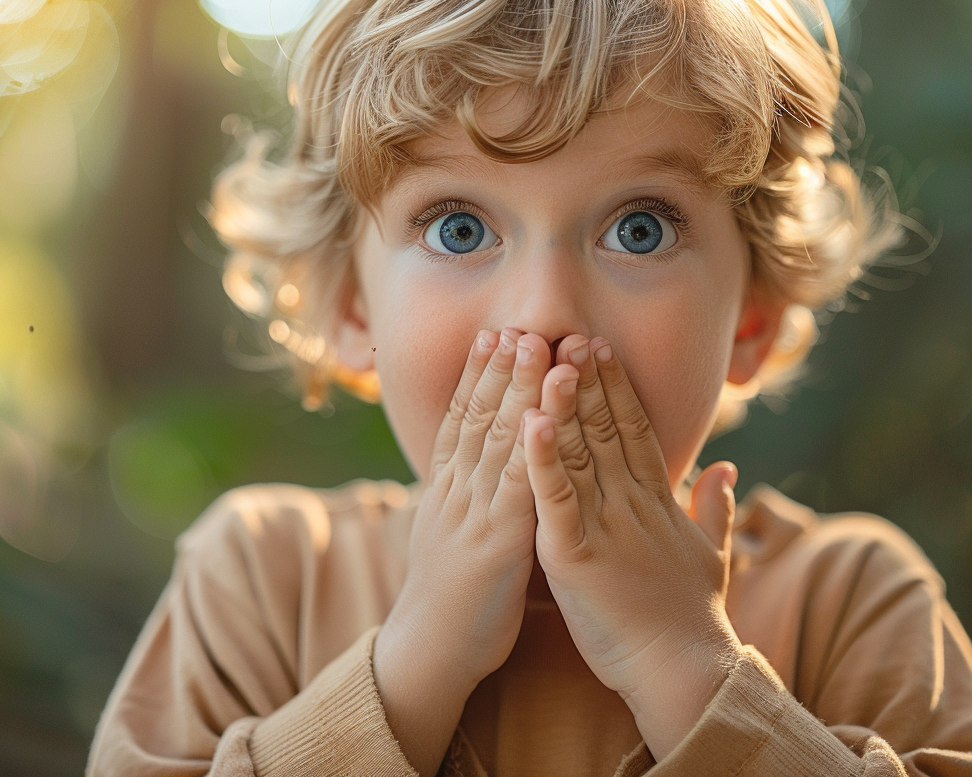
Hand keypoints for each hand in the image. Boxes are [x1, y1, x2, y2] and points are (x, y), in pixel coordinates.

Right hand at [374, 327, 549, 774]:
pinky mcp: (496, 541)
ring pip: (496, 440)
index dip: (479, 376)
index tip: (494, 335)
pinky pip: (517, 486)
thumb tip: (476, 466)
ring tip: (534, 347)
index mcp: (448, 489)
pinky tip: (542, 417)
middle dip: (500, 368)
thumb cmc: (451, 596)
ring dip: (516, 389)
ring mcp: (474, 513)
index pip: (462, 419)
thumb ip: (466, 495)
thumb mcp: (450, 532)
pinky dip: (530, 448)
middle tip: (518, 324)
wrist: (429, 648)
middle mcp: (457, 491)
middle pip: (478, 417)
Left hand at [521, 335, 741, 757]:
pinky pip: (554, 499)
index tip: (602, 347)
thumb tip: (727, 468)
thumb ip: (716, 508)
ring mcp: (603, 526)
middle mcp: (631, 503)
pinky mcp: (575, 555)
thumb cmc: (693, 619)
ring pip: (580, 451)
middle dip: (588, 379)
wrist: (684, 671)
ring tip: (547, 356)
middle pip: (608, 427)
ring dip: (563, 402)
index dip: (618, 387)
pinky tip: (530, 423)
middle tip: (571, 332)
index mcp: (656, 501)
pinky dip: (541, 460)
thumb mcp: (712, 554)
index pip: (636, 429)